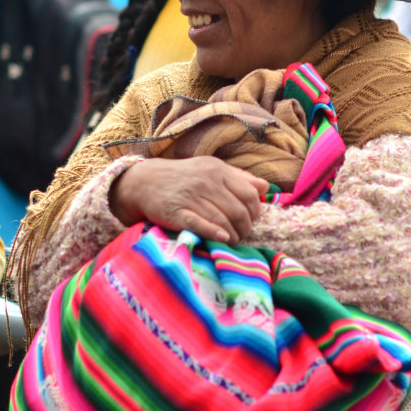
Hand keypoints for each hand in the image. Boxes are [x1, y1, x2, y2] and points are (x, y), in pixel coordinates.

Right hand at [110, 157, 268, 243]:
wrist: (146, 181)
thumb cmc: (185, 177)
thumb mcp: (212, 169)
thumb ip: (239, 178)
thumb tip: (265, 187)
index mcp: (218, 170)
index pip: (249, 194)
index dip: (255, 211)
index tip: (251, 220)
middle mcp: (206, 182)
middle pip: (238, 210)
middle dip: (245, 227)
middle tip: (242, 234)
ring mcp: (191, 197)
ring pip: (222, 220)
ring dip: (233, 235)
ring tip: (233, 240)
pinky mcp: (176, 212)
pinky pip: (200, 224)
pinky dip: (215, 233)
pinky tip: (223, 239)